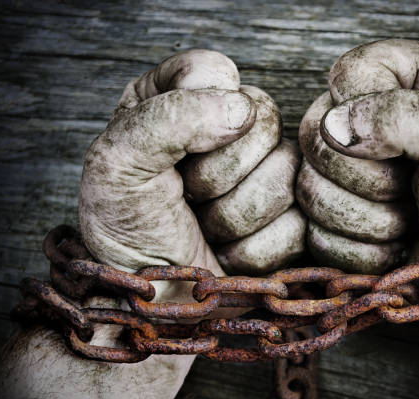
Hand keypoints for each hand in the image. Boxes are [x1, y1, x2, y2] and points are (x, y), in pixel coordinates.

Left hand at [0, 49, 304, 398]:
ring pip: (288, 174)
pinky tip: (229, 252)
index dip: (196, 114)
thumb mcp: (119, 165)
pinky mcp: (292, 216)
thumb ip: (168, 118)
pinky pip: (299, 222)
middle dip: (217, 177)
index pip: (214, 72)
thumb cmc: (127, 234)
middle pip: (263, 121)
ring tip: (206, 227)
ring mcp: (265, 172)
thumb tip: (241, 110)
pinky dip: (255, 250)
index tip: (170, 157)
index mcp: (179, 100)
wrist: (155, 306)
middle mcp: (226, 129)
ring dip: (236, 217)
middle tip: (188, 199)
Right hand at [297, 92, 414, 273]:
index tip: (414, 148)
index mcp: (409, 75)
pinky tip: (392, 240)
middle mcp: (368, 115)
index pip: (348, 74)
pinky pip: (313, 229)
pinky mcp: (331, 211)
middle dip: (371, 179)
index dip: (371, 115)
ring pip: (309, 188)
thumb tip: (336, 126)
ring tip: (408, 216)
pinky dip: (359, 247)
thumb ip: (407, 117)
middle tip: (413, 187)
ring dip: (367, 219)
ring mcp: (343, 166)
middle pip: (316, 133)